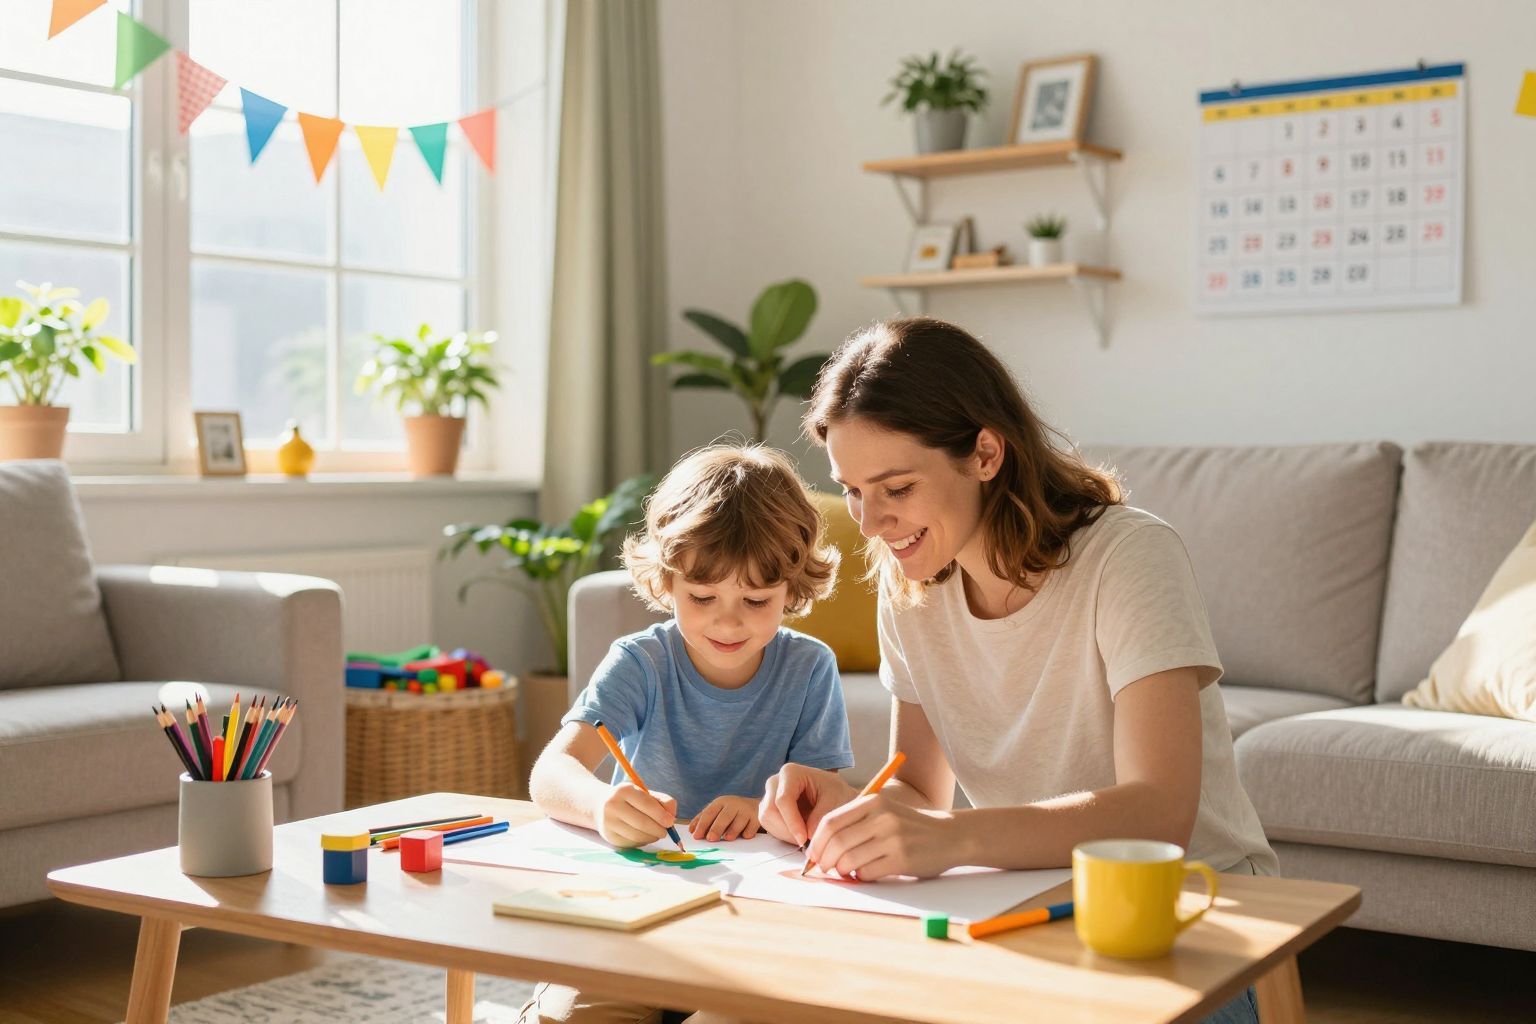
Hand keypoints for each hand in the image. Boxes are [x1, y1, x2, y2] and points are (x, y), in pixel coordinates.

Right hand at [594, 783, 676, 848]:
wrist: (599, 805)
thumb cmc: (628, 799)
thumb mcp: (644, 793)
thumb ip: (662, 801)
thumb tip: (672, 817)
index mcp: (624, 790)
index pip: (646, 804)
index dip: (661, 815)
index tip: (670, 822)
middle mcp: (613, 805)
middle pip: (642, 823)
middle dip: (658, 829)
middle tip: (665, 832)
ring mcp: (609, 822)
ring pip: (637, 835)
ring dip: (652, 837)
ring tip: (656, 834)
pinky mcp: (609, 836)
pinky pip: (631, 843)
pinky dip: (642, 841)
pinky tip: (644, 836)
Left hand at [688, 795, 760, 840]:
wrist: (756, 806)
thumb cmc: (730, 811)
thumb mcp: (717, 811)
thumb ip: (703, 819)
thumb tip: (691, 830)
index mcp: (721, 802)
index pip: (709, 812)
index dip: (702, 824)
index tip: (696, 836)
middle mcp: (734, 804)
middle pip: (724, 816)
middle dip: (716, 828)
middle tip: (710, 839)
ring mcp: (746, 811)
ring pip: (738, 822)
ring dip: (732, 831)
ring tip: (727, 838)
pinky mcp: (757, 818)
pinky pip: (751, 828)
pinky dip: (747, 833)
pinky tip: (744, 835)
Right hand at [759, 763, 856, 846]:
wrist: (835, 798)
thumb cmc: (837, 794)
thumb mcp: (836, 802)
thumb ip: (821, 817)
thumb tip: (808, 834)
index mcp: (791, 772)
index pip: (783, 799)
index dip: (792, 822)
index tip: (804, 839)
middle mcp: (775, 782)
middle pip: (770, 810)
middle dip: (787, 830)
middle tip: (806, 842)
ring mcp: (770, 796)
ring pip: (767, 820)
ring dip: (785, 834)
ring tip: (806, 838)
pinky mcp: (769, 810)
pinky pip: (769, 826)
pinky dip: (783, 835)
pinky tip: (799, 835)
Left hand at [806, 793, 956, 880]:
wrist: (950, 836)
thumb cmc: (910, 827)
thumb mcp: (884, 812)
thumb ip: (856, 823)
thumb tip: (821, 847)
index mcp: (873, 802)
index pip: (830, 821)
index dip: (817, 842)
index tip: (814, 855)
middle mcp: (882, 817)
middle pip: (837, 842)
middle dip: (824, 860)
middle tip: (824, 869)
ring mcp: (892, 838)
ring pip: (849, 860)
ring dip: (841, 870)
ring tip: (846, 871)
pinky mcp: (902, 859)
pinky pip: (867, 872)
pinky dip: (860, 876)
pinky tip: (866, 873)